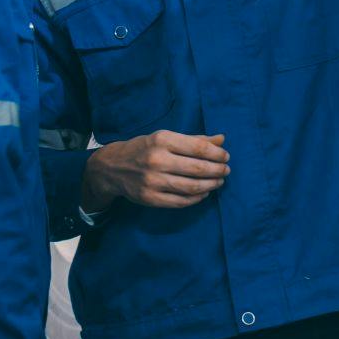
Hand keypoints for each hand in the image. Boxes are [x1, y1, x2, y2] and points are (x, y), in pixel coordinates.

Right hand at [81, 130, 229, 209]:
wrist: (113, 168)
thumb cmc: (145, 149)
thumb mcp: (165, 138)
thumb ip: (194, 139)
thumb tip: (221, 139)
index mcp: (162, 140)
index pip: (198, 147)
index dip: (216, 153)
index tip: (226, 156)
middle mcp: (157, 160)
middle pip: (197, 168)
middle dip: (217, 170)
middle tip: (225, 170)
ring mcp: (153, 181)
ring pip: (192, 186)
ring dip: (211, 185)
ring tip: (219, 181)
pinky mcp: (150, 198)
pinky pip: (181, 201)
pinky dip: (197, 197)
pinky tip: (204, 192)